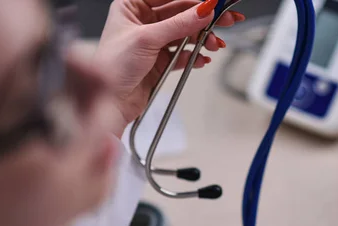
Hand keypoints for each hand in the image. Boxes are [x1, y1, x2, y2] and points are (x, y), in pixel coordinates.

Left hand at [93, 0, 243, 125]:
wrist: (111, 103)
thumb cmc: (112, 68)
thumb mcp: (147, 40)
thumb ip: (179, 24)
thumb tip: (204, 10)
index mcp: (131, 6)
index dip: (194, 0)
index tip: (215, 2)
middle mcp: (142, 21)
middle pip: (181, 12)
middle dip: (205, 19)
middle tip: (227, 19)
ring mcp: (152, 41)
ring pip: (185, 33)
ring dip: (202, 39)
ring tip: (214, 45)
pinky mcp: (160, 60)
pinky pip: (183, 53)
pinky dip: (195, 55)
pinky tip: (203, 58)